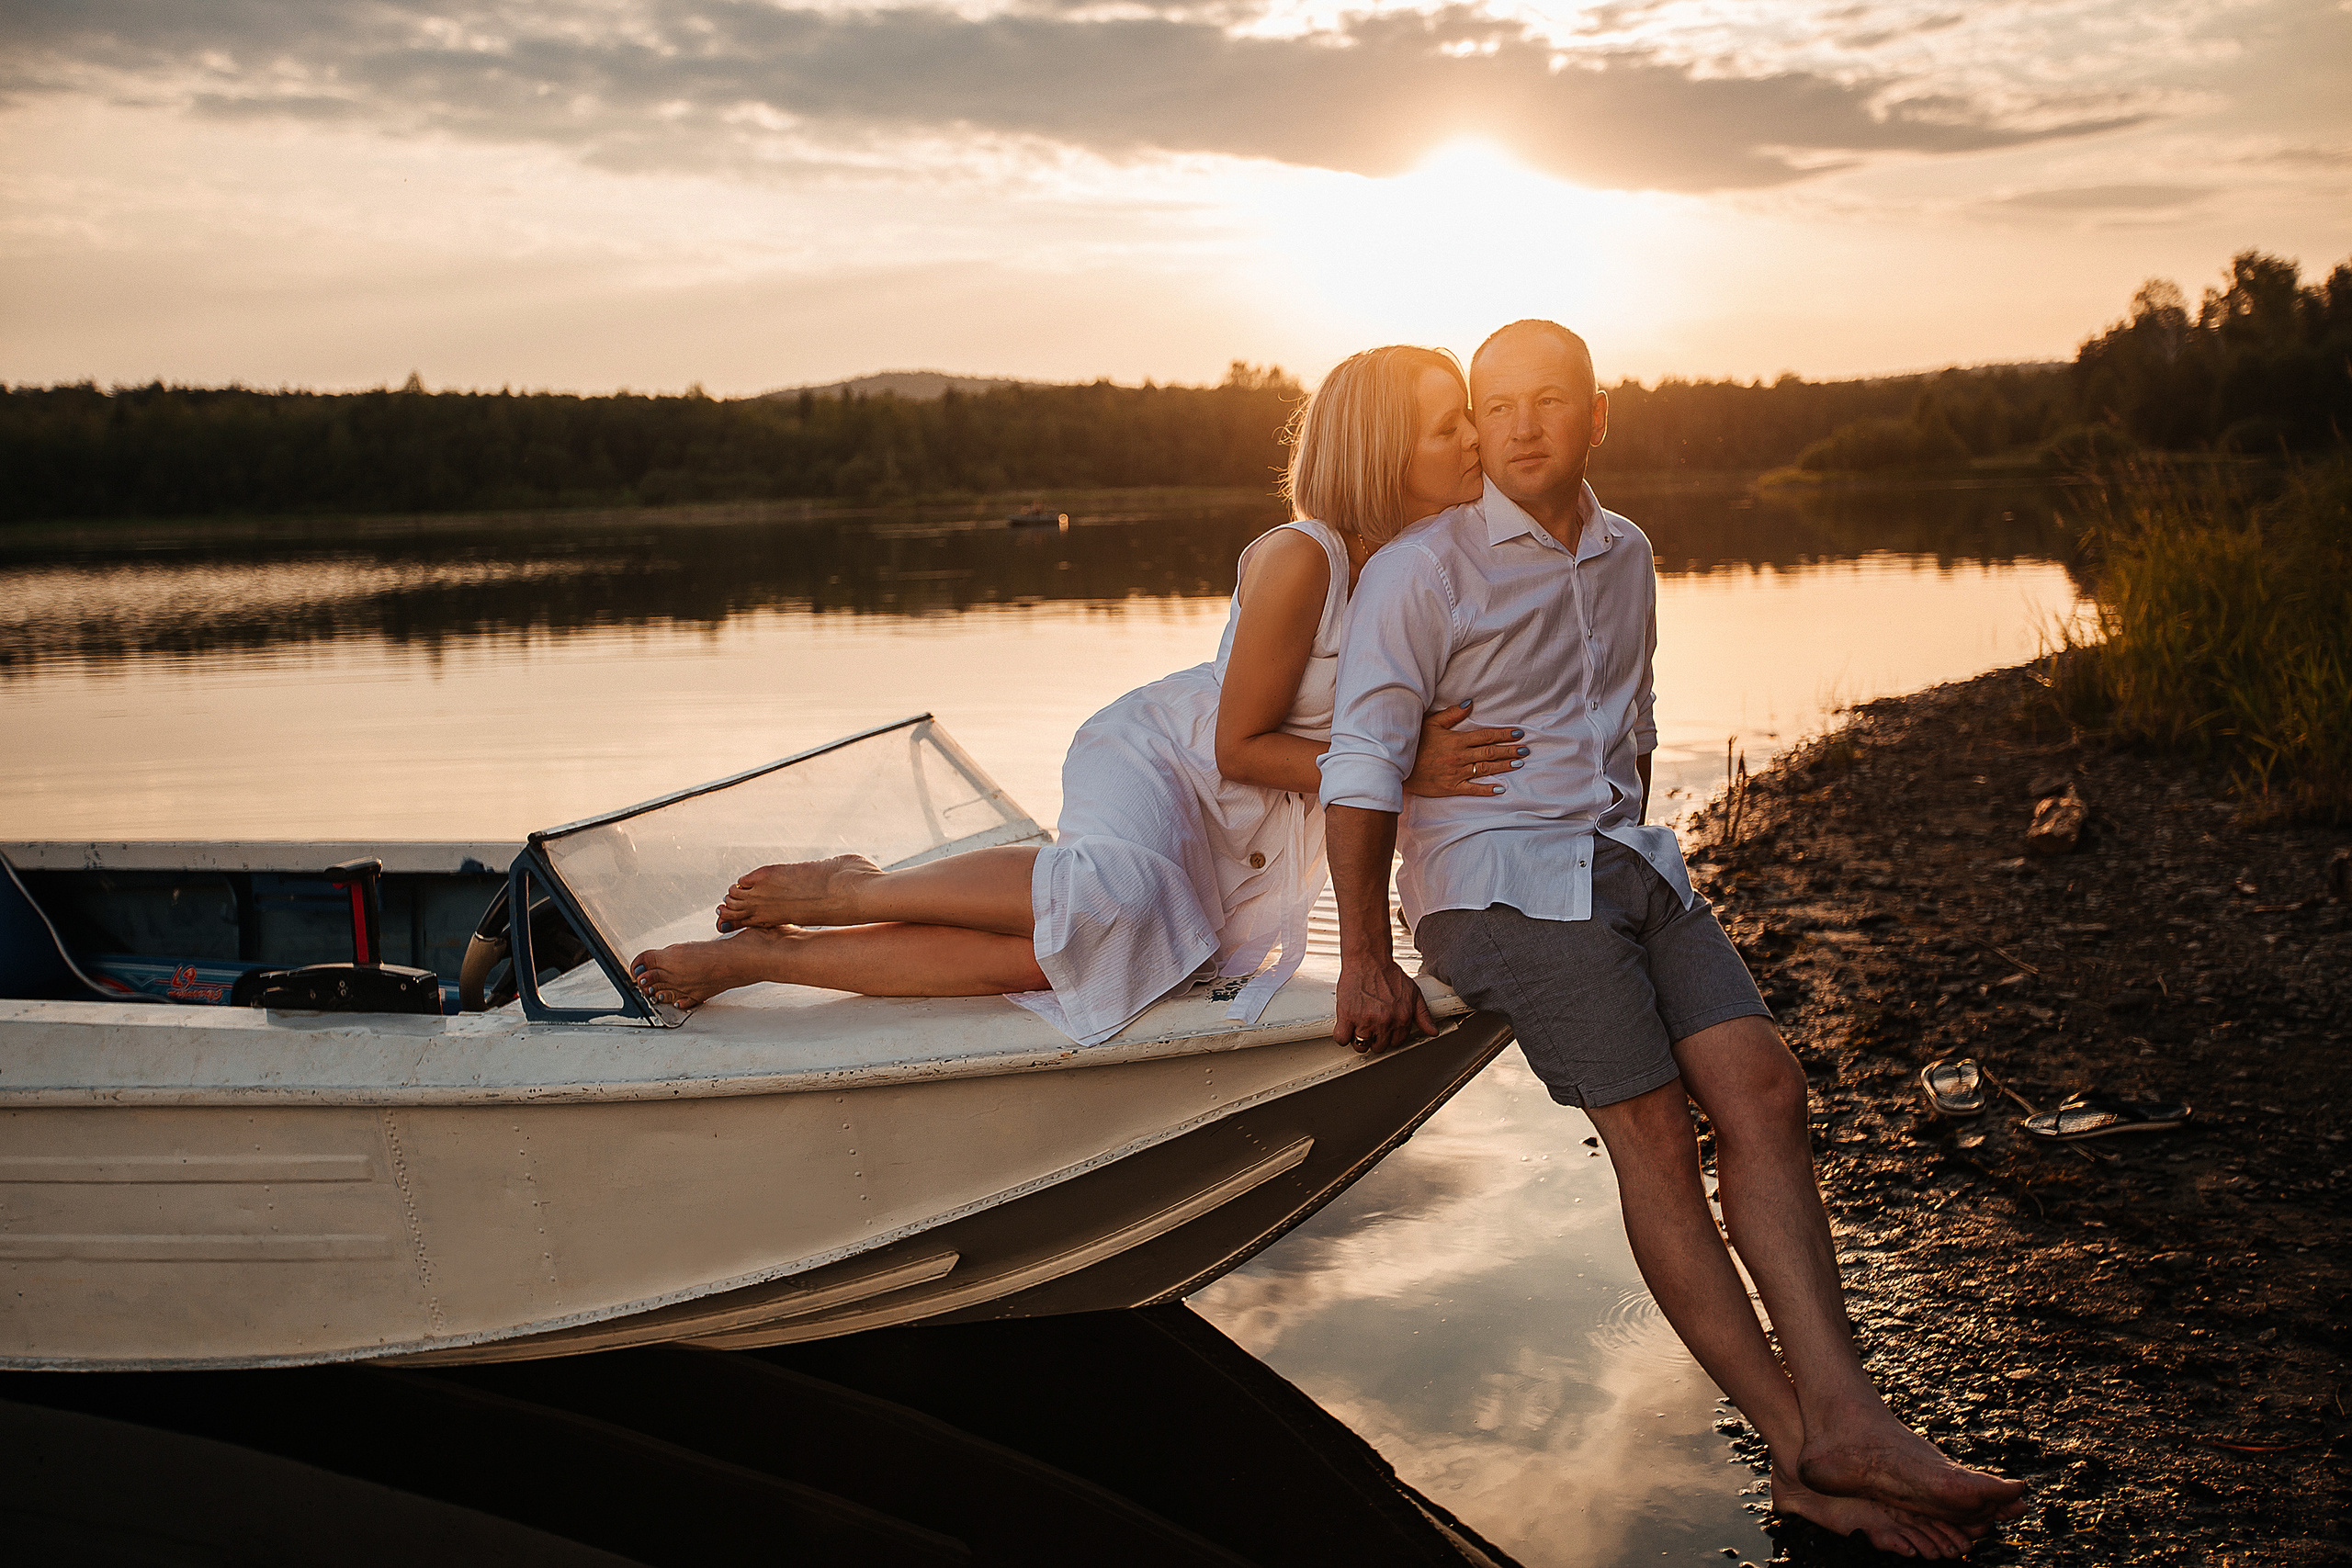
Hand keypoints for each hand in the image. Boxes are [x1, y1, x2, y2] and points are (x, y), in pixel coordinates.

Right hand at [1333, 955, 1439, 1055]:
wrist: (1369, 959)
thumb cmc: (1388, 973)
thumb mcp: (1414, 993)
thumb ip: (1423, 1015)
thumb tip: (1432, 1031)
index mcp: (1402, 1018)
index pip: (1397, 1042)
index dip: (1389, 1037)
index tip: (1384, 1031)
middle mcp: (1385, 1021)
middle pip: (1379, 1046)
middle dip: (1374, 1039)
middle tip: (1370, 1028)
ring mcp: (1365, 1020)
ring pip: (1361, 1046)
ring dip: (1359, 1039)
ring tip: (1358, 1028)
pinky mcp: (1347, 1016)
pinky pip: (1341, 1038)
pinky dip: (1342, 1036)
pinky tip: (1345, 1028)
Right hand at [1405, 700, 1525, 798]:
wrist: (1397, 767)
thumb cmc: (1414, 743)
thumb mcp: (1430, 724)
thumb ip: (1451, 714)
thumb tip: (1470, 704)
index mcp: (1456, 740)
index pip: (1485, 736)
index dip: (1503, 734)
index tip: (1518, 733)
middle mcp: (1459, 757)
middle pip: (1490, 752)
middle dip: (1509, 750)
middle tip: (1525, 749)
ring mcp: (1456, 773)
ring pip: (1485, 769)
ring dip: (1504, 765)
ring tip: (1519, 762)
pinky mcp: (1451, 787)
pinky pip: (1473, 789)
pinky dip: (1487, 789)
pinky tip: (1500, 788)